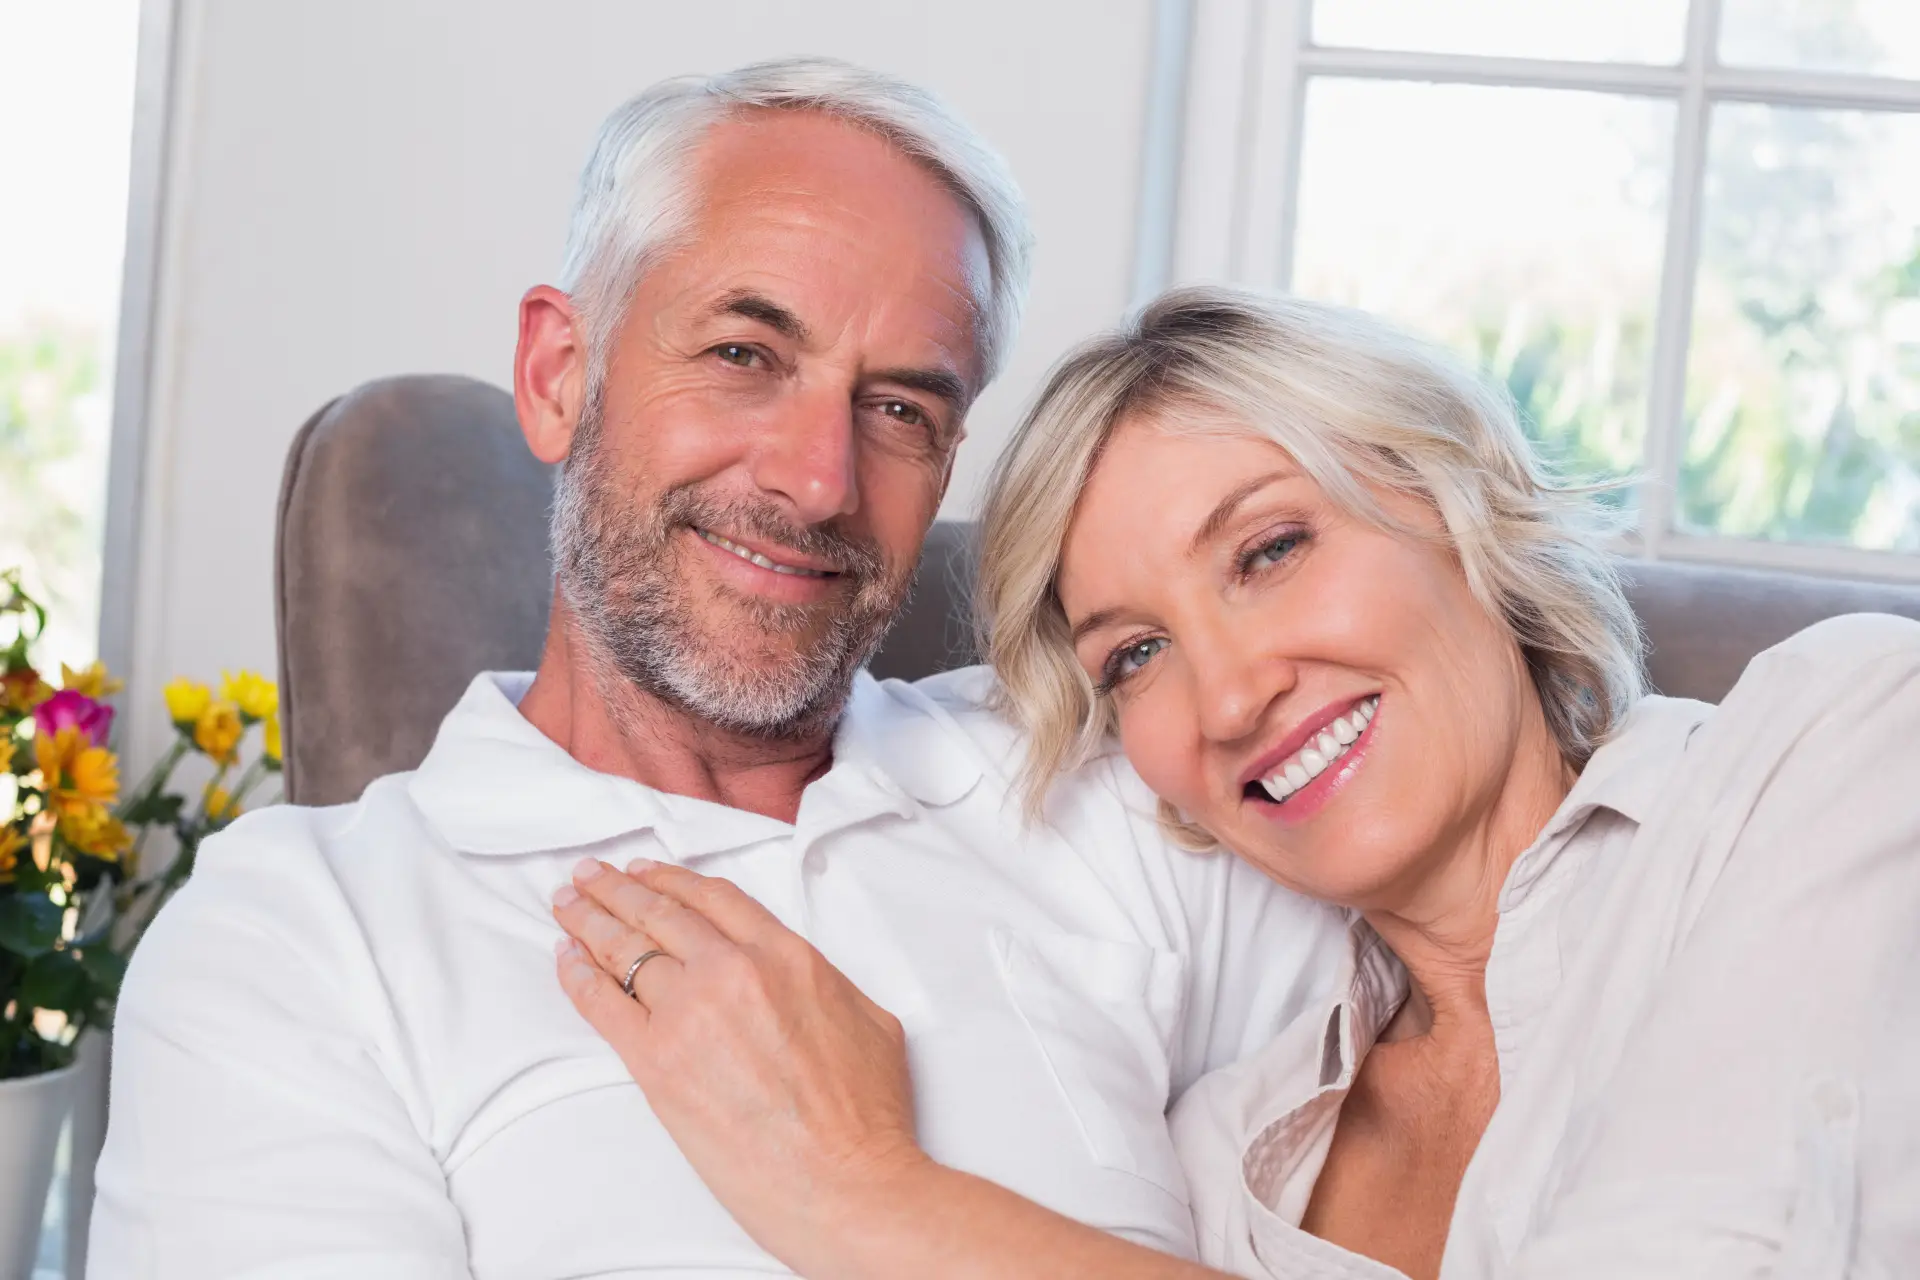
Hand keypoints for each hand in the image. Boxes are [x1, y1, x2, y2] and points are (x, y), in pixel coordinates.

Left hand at [551, 859, 927, 1263]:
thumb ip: (822, 982)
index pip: (715, 899)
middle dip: (618, 889)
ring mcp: (690, 1014)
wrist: (845, 1180)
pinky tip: (566, 959)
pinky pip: (603, 1005)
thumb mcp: (868, 1018)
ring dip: (589, 923)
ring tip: (567, 906)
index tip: (646, 872)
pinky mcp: (657, 1064)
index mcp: (786, 956)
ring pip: (625, 951)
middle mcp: (733, 972)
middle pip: (660, 914)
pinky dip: (579, 977)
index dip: (672, 879)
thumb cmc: (867, 1114)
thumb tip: (798, 978)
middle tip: (589, 876)